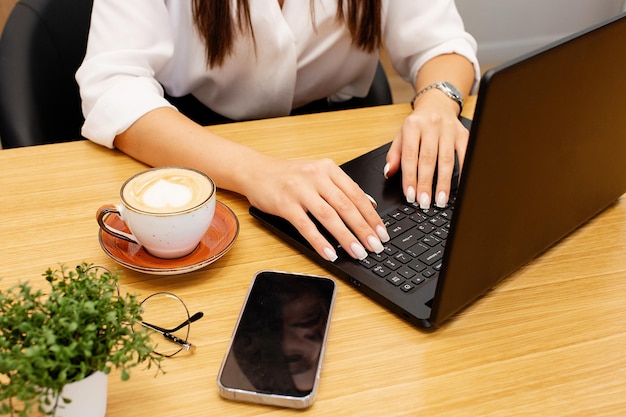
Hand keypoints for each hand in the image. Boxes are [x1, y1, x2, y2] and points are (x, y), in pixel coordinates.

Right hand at [243, 157, 388, 260]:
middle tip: (376, 246)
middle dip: (364, 229)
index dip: (371, 215)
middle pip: (346, 206)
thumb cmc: (289, 175)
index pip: (356, 194)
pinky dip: (320, 242)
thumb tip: (370, 204)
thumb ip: (342, 188)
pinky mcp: (285, 204)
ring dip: (346, 237)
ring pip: (329, 216)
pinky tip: (331, 253)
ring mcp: (300, 190)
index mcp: (328, 168)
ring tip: (359, 252)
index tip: (382, 232)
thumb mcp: (319, 174)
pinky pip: (306, 226)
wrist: (256, 172)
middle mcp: (316, 177)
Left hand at [384, 91, 468, 208]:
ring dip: (443, 182)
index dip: (409, 177)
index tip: (410, 195)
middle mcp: (431, 126)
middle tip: (424, 202)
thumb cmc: (418, 124)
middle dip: (426, 184)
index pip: (410, 156)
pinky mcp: (463, 133)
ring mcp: (449, 129)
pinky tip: (460, 186)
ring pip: (447, 160)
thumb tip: (389, 173)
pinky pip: (465, 154)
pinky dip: (463, 171)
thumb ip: (394, 155)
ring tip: (440, 200)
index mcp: (412, 126)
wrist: (437, 104)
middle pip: (428, 159)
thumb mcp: (401, 135)